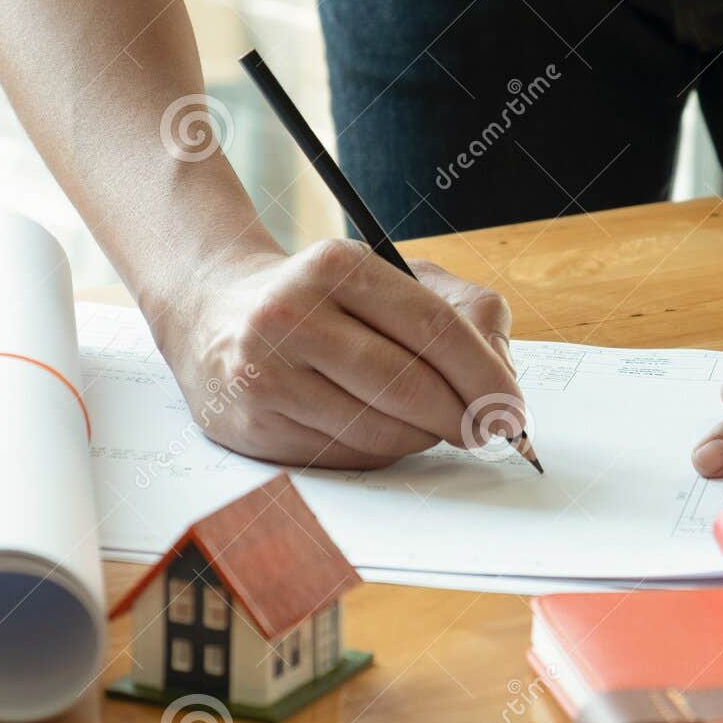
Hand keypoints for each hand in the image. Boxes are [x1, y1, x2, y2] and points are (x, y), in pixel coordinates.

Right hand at [153, 238, 525, 468]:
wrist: (210, 313)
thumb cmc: (321, 300)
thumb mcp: (390, 277)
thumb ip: (464, 311)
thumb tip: (503, 375)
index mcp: (338, 267)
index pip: (434, 328)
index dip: (484, 376)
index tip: (511, 408)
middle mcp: (292, 315)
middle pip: (409, 386)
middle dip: (462, 416)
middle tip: (486, 429)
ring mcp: (265, 372)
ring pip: (379, 430)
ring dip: (423, 438)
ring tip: (431, 425)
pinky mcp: (251, 424)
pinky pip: (345, 456)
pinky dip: (381, 452)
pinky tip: (381, 431)